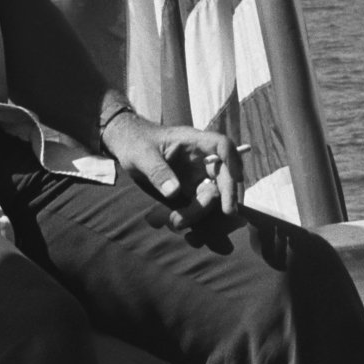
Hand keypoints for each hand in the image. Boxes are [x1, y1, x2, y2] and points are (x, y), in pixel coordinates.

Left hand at [102, 111, 242, 226]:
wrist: (127, 146)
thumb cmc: (136, 142)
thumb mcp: (142, 154)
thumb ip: (158, 171)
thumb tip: (174, 192)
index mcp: (193, 141)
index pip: (222, 145)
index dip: (234, 160)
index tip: (237, 179)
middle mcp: (201, 158)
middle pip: (224, 174)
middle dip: (227, 193)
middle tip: (228, 213)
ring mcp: (196, 175)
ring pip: (211, 194)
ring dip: (200, 211)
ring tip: (175, 223)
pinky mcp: (189, 189)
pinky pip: (198, 204)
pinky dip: (191, 215)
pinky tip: (176, 222)